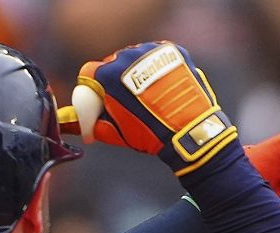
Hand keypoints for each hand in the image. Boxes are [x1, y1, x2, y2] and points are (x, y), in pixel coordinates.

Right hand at [65, 41, 237, 174]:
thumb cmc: (151, 133)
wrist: (190, 129)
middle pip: (113, 63)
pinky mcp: (172, 51)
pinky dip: (158, 68)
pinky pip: (158, 57)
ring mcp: (152, 51)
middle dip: (116, 79)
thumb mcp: (117, 133)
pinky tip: (163, 85)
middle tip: (126, 98)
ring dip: (138, 71)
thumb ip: (97, 125)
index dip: (93, 86)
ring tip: (148, 93)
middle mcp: (128, 56)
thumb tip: (90, 125)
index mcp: (109, 74)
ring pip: (137, 58)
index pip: (89, 72)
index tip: (100, 96)